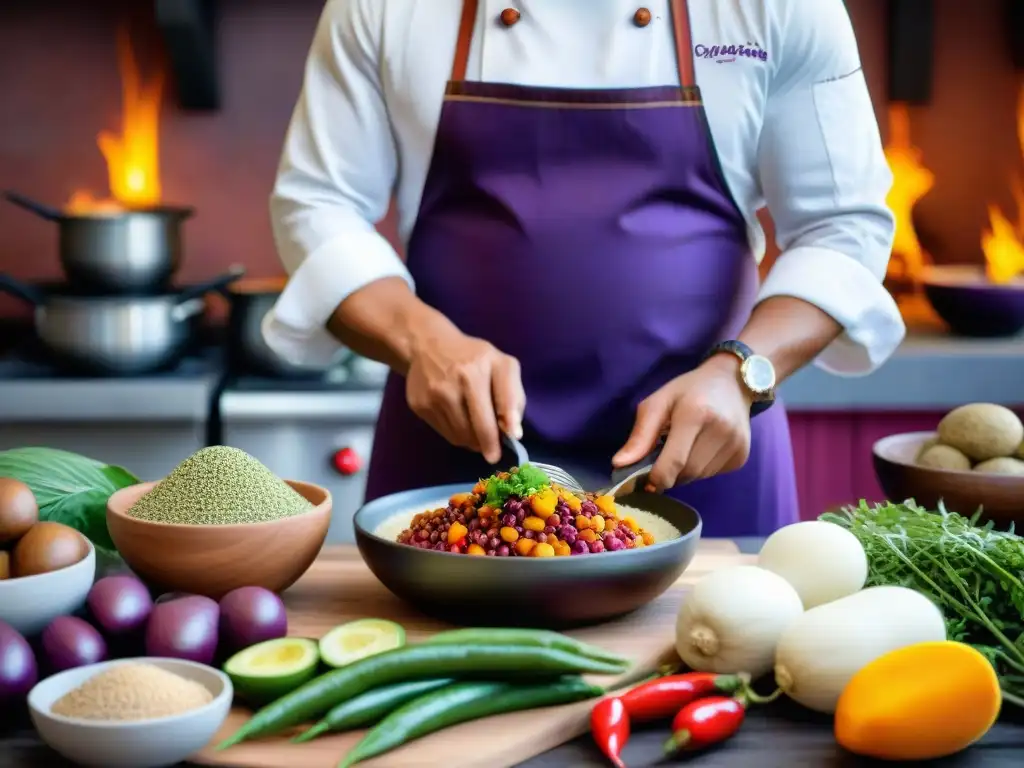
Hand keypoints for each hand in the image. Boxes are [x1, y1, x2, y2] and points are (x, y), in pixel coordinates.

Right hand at [405, 326, 524, 463]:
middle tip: (493, 454)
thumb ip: (513, 396)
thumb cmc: (474, 358)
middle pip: (478, 427)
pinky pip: (444, 433)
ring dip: (472, 441)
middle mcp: (456, 380)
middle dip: (489, 445)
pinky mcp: (419, 405)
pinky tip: (459, 422)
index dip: (508, 426)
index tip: (513, 439)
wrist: (428, 345)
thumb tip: (513, 432)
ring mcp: (434, 394)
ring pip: (460, 436)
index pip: (501, 403)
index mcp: (480, 368)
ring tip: (476, 433)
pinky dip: (457, 434)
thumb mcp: (502, 365)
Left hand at [612, 356, 752, 489]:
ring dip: (685, 471)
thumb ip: (640, 435)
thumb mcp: (658, 402)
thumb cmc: (689, 390)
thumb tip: (618, 464)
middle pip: (687, 473)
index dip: (657, 478)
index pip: (674, 461)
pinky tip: (701, 449)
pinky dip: (701, 469)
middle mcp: (721, 431)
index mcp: (695, 414)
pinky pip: (713, 474)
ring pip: (700, 477)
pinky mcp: (742, 456)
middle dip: (670, 473)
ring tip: (685, 448)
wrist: (733, 382)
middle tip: (663, 457)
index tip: (645, 482)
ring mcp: (736, 445)